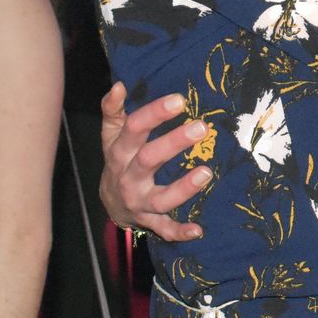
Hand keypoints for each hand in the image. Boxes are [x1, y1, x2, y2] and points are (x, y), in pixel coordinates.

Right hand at [99, 83, 207, 242]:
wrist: (110, 202)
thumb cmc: (118, 160)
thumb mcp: (111, 135)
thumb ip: (112, 110)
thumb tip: (118, 85)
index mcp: (120, 151)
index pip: (135, 128)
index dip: (156, 114)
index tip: (180, 100)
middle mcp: (128, 176)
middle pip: (150, 158)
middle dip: (174, 143)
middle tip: (201, 127)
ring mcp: (139, 201)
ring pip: (160, 197)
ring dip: (184, 188)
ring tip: (207, 172)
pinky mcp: (149, 221)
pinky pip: (164, 229)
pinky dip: (179, 232)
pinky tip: (198, 230)